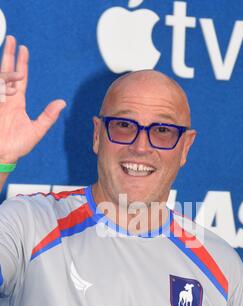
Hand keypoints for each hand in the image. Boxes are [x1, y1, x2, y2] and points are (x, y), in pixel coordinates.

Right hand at [0, 35, 65, 162]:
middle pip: (6, 72)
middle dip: (9, 55)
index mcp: (16, 103)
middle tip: (12, 39)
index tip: (23, 48)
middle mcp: (5, 99)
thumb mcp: (36, 130)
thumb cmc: (17, 147)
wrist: (0, 156)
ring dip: (5, 68)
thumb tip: (62, 103)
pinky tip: (1, 77)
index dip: (21, 63)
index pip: (19, 79)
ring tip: (12, 58)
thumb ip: (48, 116)